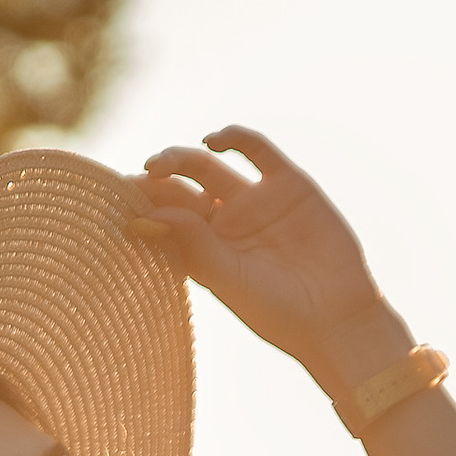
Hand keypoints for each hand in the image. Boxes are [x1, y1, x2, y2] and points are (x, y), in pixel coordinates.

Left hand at [132, 128, 402, 394]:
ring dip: (181, 158)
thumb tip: (145, 216)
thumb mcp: (230, 281)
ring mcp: (255, 200)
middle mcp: (224, 222)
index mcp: (203, 250)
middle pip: (179, 188)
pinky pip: (257, 150)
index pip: (163, 217)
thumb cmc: (279, 313)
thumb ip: (193, 246)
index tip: (117, 200)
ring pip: (207, 167)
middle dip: (155, 179)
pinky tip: (212, 141)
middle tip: (139, 177)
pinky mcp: (288, 184)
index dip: (141, 205)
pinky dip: (234, 138)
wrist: (338, 317)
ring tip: (160, 164)